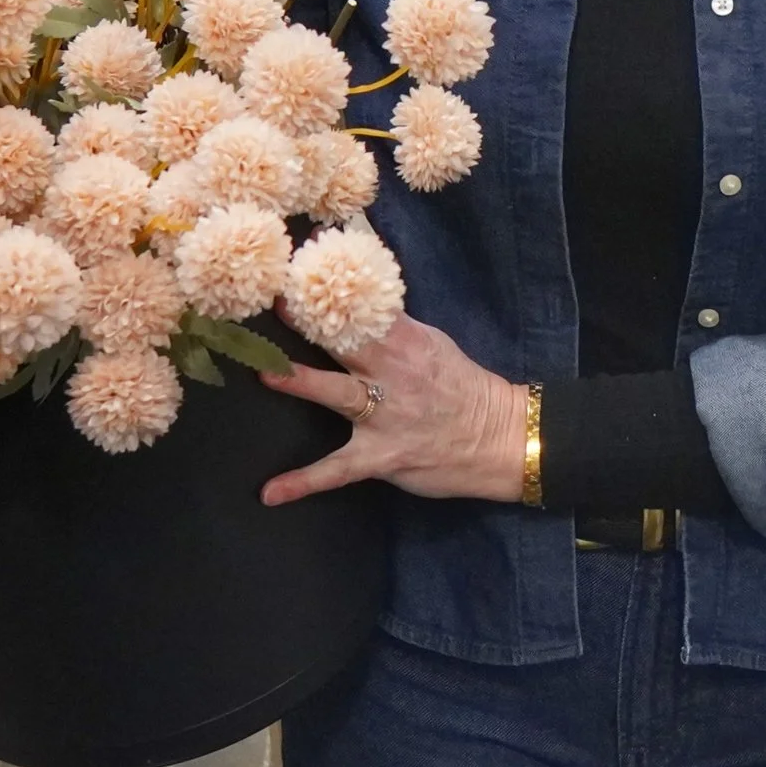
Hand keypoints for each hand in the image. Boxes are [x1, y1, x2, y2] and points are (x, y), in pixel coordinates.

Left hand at [258, 314, 527, 507]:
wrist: (499, 438)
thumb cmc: (462, 387)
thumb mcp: (432, 344)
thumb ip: (393, 328)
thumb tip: (355, 304)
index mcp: (406, 340)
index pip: (362, 308)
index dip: (330, 291)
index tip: (297, 274)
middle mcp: (393, 373)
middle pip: (345, 342)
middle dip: (309, 322)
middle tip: (275, 304)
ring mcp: (386, 416)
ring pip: (340, 393)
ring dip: (303, 382)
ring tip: (267, 374)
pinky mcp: (382, 456)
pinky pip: (339, 469)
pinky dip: (305, 481)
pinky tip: (271, 492)